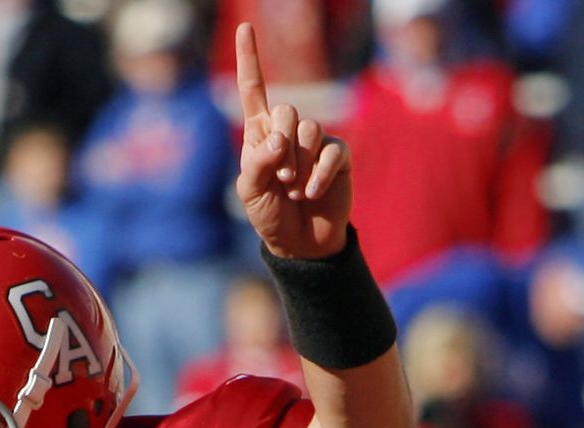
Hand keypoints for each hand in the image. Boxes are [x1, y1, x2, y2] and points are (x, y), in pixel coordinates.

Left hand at [235, 26, 350, 260]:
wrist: (300, 243)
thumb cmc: (270, 215)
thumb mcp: (250, 192)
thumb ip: (258, 163)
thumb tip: (279, 139)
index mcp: (260, 132)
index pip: (254, 89)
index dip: (250, 59)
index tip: (245, 28)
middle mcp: (288, 131)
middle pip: (287, 109)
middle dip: (282, 143)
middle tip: (281, 178)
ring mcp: (316, 143)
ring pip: (310, 129)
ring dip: (300, 163)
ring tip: (295, 190)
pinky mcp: (338, 158)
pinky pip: (332, 152)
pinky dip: (320, 175)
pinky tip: (313, 193)